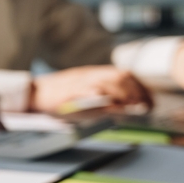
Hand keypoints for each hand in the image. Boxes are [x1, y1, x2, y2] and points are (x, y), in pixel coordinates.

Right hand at [31, 65, 151, 112]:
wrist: (34, 94)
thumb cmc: (59, 98)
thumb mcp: (83, 93)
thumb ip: (103, 97)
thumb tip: (125, 108)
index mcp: (94, 73)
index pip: (125, 74)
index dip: (141, 87)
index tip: (150, 101)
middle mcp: (90, 74)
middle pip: (121, 76)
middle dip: (137, 91)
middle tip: (145, 106)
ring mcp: (81, 82)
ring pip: (109, 81)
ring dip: (125, 94)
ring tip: (134, 107)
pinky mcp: (70, 91)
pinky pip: (89, 90)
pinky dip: (102, 95)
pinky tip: (112, 103)